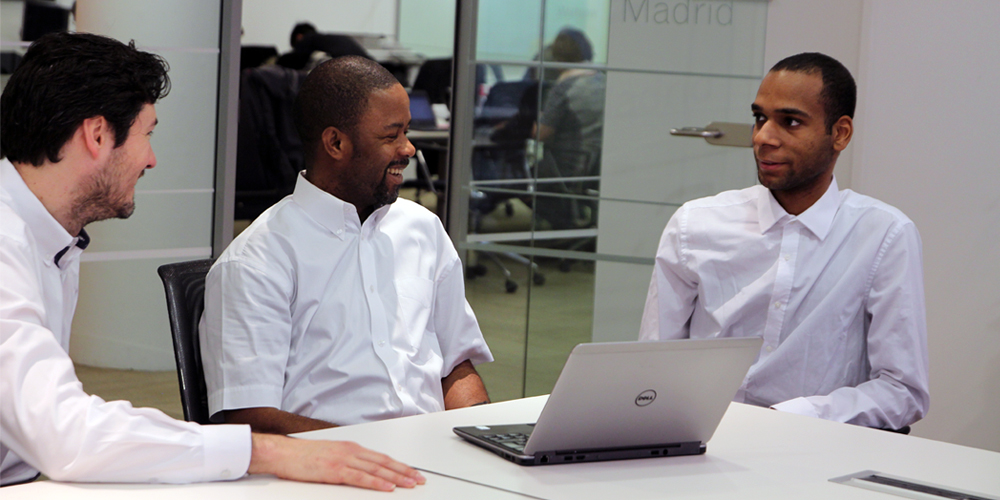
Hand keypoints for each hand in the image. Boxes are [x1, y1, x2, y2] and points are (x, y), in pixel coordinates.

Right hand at [248, 433, 425, 490]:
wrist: (284, 453)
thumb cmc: (304, 456)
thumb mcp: (332, 455)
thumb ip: (349, 461)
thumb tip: (365, 471)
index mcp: (351, 448)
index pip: (382, 457)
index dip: (400, 465)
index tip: (413, 472)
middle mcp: (351, 451)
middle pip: (384, 462)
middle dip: (404, 471)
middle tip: (420, 479)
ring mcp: (344, 460)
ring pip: (376, 470)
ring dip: (396, 477)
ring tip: (410, 484)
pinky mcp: (335, 470)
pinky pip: (360, 478)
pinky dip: (376, 483)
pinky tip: (387, 488)